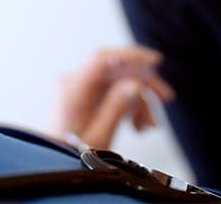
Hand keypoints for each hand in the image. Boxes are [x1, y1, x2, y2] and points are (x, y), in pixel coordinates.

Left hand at [52, 46, 174, 149]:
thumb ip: (117, 106)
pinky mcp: (86, 96)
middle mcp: (74, 83)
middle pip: (116, 69)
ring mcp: (80, 88)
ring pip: (119, 81)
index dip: (130, 55)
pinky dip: (129, 104)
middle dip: (143, 83)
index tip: (154, 61)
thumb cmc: (70, 153)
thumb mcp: (99, 134)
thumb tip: (136, 84)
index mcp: (73, 88)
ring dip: (139, 99)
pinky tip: (138, 124)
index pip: (102, 58)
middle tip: (165, 96)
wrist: (55, 164)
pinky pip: (113, 91)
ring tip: (149, 124)